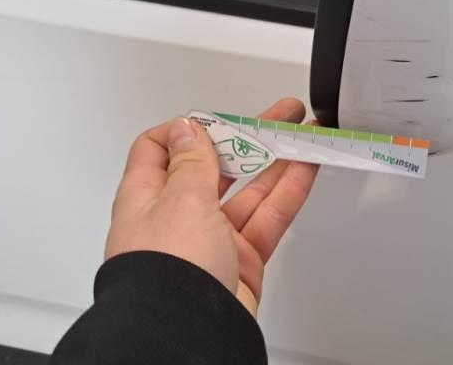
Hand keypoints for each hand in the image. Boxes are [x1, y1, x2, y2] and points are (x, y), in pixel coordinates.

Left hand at [105, 98, 317, 315]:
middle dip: (247, 138)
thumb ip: (192, 160)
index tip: (222, 118)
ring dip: (277, 161)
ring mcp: (211, 239)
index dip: (189, 129)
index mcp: (147, 197)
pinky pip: (268, 217)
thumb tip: (187, 129)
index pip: (160, 149)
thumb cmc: (165, 274)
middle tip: (279, 116)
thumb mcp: (180, 199)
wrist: (185, 335)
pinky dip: (288, 192)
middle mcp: (176, 216)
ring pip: (249, 190)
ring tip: (304, 136)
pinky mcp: (240, 260)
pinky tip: (305, 168)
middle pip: (215, 166)